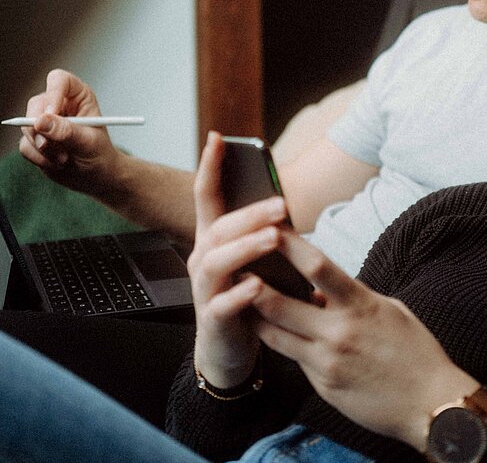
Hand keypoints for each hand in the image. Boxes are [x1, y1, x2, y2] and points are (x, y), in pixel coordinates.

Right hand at [17, 69, 123, 192]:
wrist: (95, 176)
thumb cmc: (99, 154)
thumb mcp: (88, 143)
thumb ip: (66, 131)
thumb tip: (41, 121)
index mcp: (77, 96)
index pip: (59, 80)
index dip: (52, 94)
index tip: (52, 113)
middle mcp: (58, 104)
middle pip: (36, 104)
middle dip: (41, 128)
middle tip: (50, 145)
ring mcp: (44, 121)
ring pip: (27, 126)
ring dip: (43, 147)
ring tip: (64, 159)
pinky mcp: (34, 139)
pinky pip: (25, 145)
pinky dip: (38, 158)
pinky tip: (56, 163)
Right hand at [188, 132, 293, 386]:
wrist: (228, 350)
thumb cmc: (246, 299)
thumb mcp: (253, 261)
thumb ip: (261, 234)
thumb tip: (283, 202)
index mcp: (213, 241)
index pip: (206, 197)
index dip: (210, 166)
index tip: (218, 137)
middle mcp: (203, 260)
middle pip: (219, 228)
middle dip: (250, 213)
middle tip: (282, 204)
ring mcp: (204, 290)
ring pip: (218, 262)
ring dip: (247, 247)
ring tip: (274, 238)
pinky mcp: (213, 319)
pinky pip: (222, 305)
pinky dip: (241, 295)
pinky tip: (259, 286)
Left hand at [249, 229, 482, 451]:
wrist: (431, 405)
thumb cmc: (415, 352)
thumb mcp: (388, 312)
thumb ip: (352, 298)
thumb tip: (318, 290)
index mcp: (361, 303)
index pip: (318, 266)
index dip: (288, 244)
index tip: (268, 225)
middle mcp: (340, 330)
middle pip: (281, 302)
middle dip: (251, 282)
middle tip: (231, 262)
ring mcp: (328, 359)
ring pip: (275, 333)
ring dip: (253, 314)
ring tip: (233, 296)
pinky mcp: (323, 384)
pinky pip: (292, 358)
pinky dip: (277, 342)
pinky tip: (263, 330)